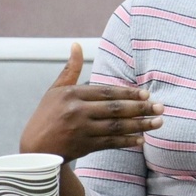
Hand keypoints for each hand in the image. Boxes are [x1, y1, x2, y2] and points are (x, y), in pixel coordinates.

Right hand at [19, 43, 163, 161]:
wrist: (34, 150)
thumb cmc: (46, 116)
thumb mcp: (55, 91)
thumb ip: (70, 70)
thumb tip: (76, 45)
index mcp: (71, 95)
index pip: (106, 92)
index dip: (128, 92)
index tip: (146, 93)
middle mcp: (76, 111)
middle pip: (114, 108)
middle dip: (140, 108)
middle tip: (161, 107)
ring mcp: (80, 130)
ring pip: (116, 126)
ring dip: (140, 124)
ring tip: (158, 122)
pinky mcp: (83, 147)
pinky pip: (110, 143)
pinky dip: (126, 141)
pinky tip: (141, 139)